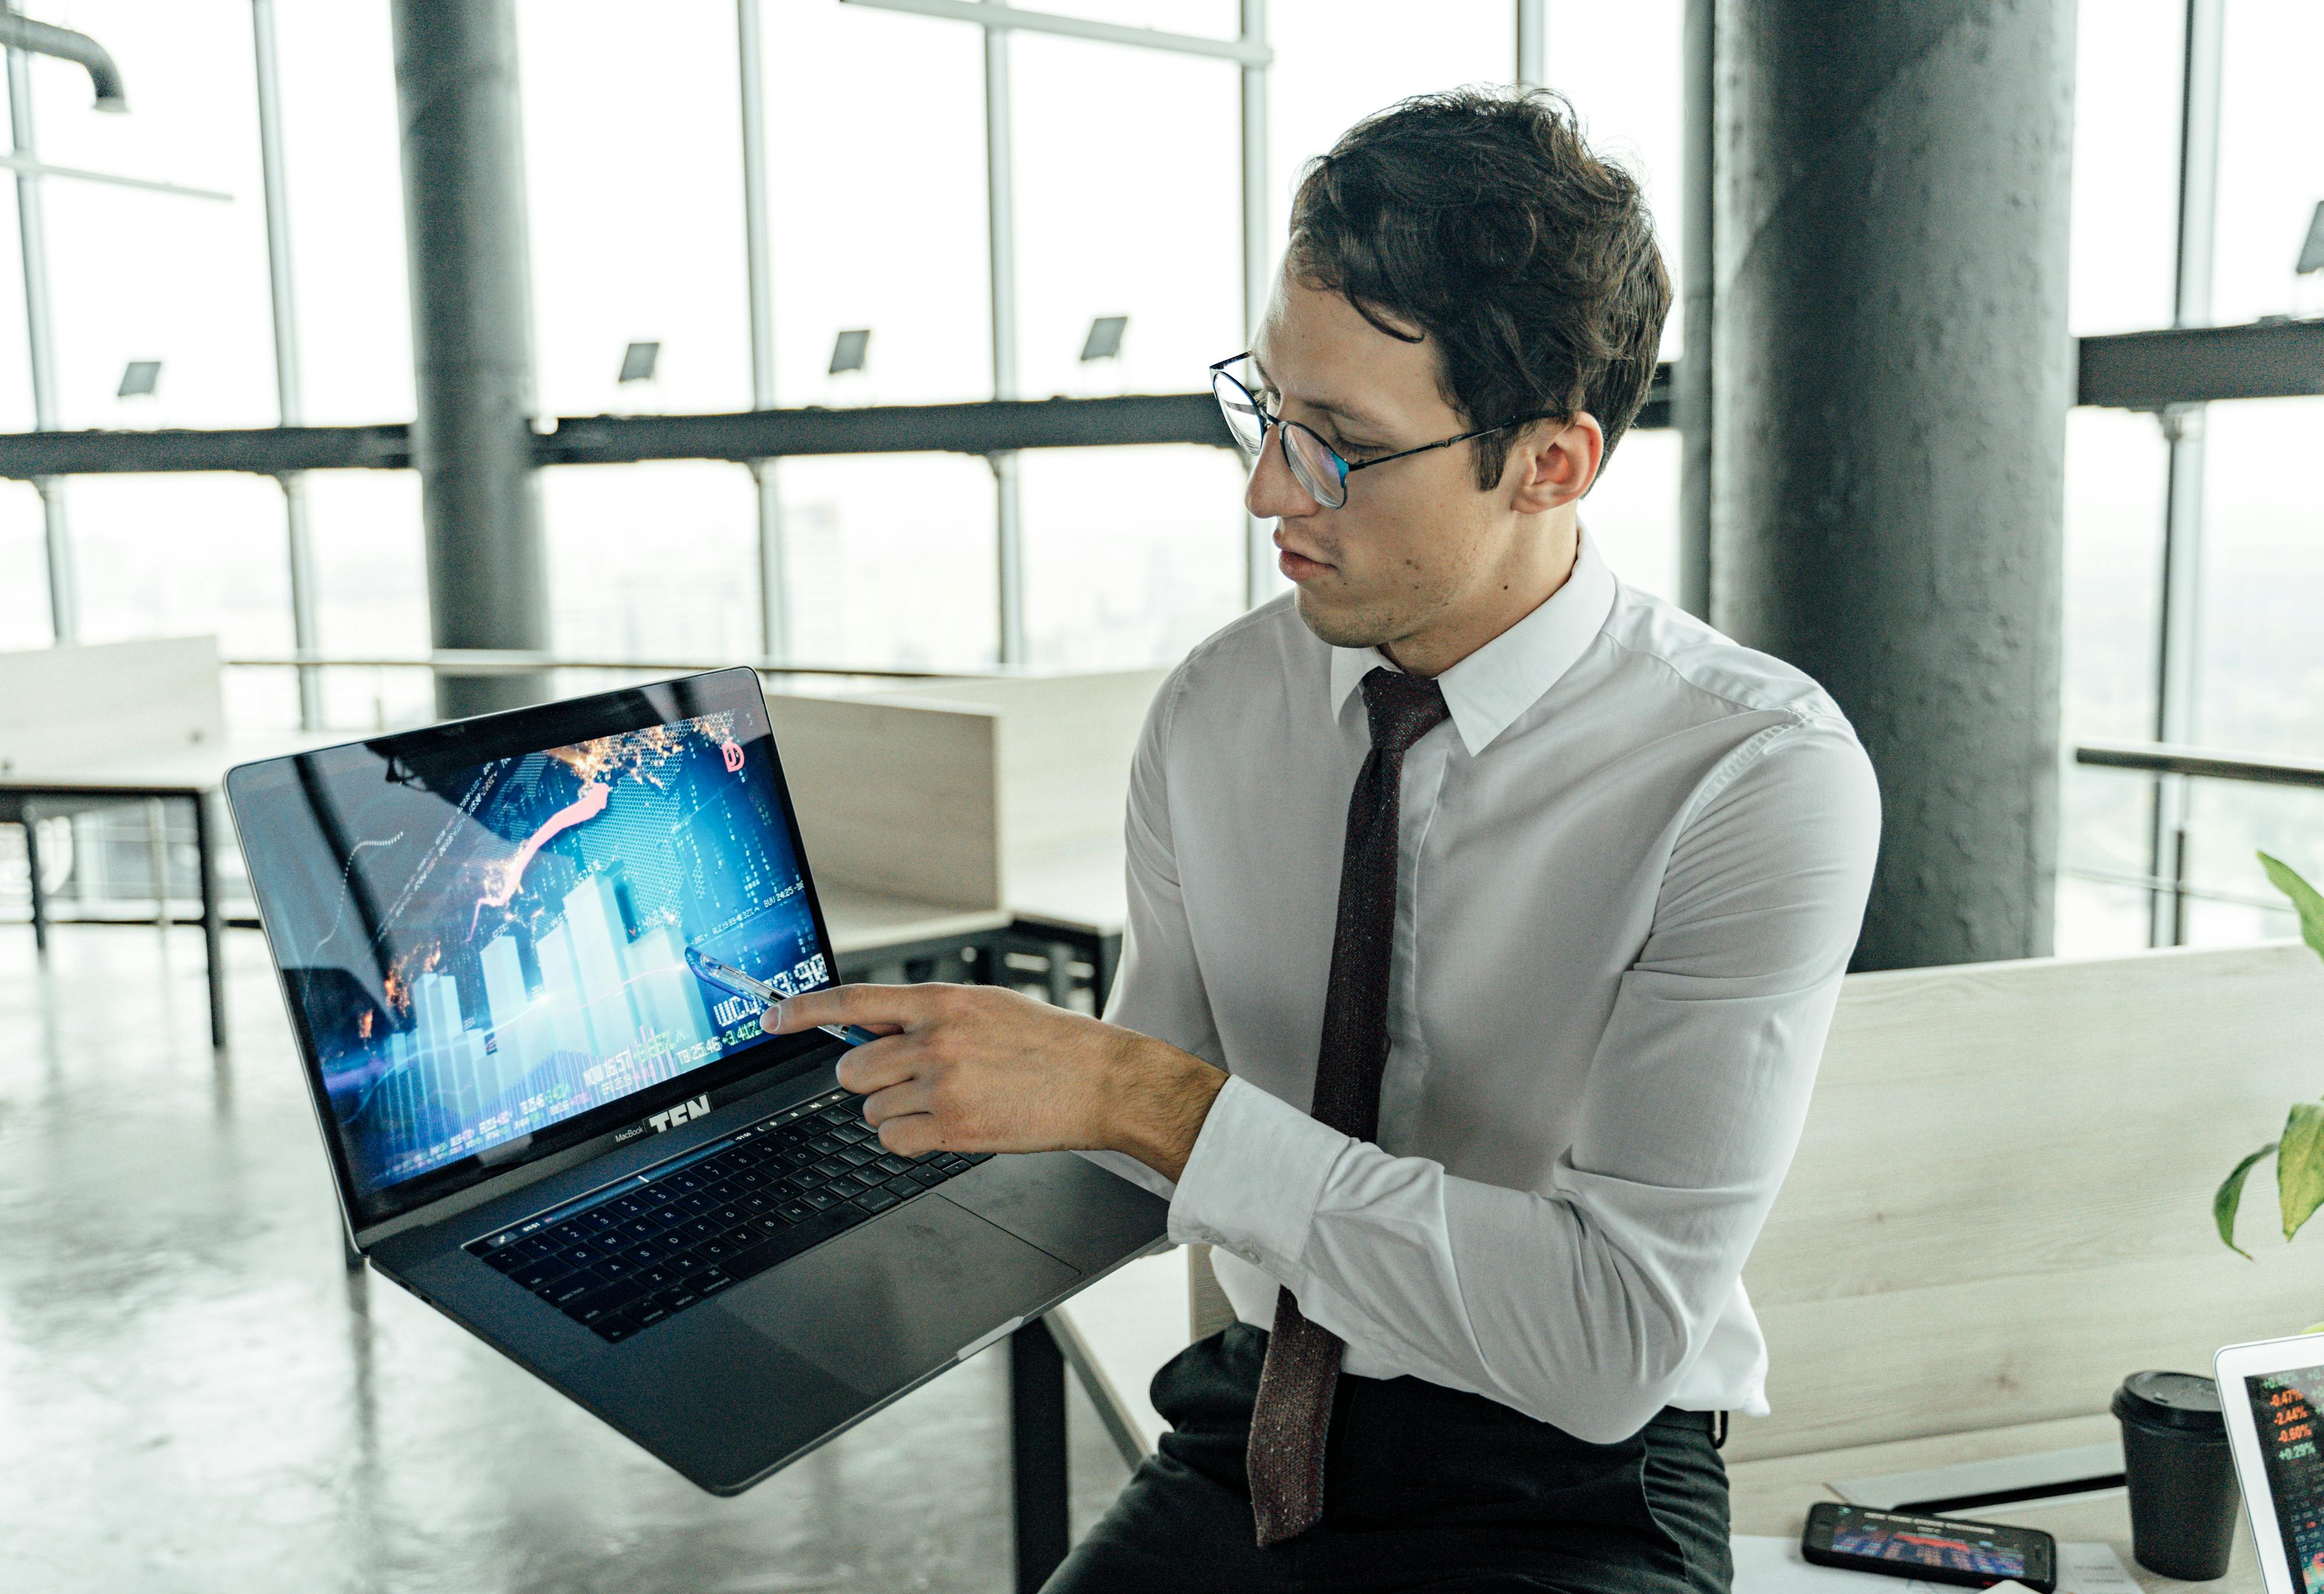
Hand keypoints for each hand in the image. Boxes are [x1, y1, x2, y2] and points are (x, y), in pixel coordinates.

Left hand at [767, 983, 1225, 1181]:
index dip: (801, 1012)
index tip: (770, 1020)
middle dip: (873, 1080)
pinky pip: (894, 1141)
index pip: (852, 1001)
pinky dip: (911, 1140)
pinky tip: (948, 1126)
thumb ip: (929, 1012)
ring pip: (872, 1110)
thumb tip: (873, 1024)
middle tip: (910, 1081)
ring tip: (948, 1102)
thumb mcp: (987, 1006)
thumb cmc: (1051, 1044)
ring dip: (898, 1112)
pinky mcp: (955, 1127)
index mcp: (942, 1000)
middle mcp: (935, 1039)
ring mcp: (943, 1085)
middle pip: (853, 1069)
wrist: (1102, 1080)